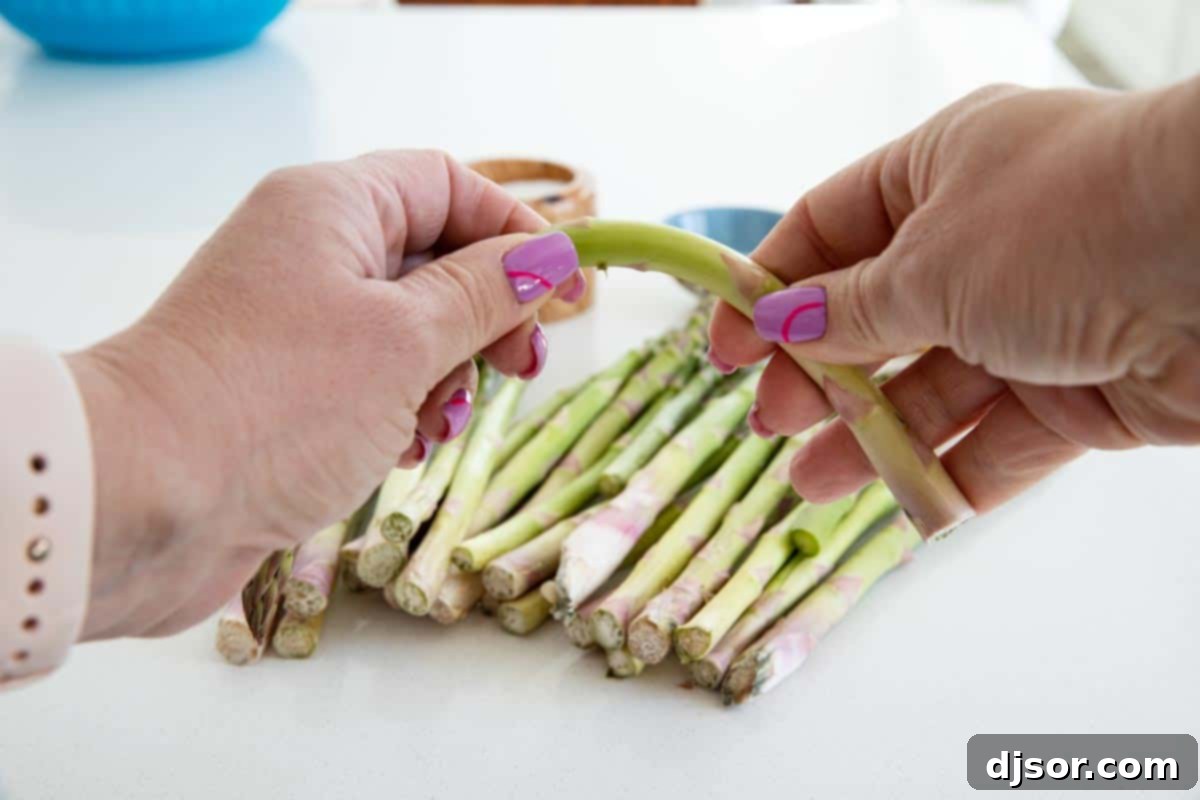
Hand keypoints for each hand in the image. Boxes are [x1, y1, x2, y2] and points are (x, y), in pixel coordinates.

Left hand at [66, 150, 582, 638]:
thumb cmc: (278, 400)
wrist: (145, 500)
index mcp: (333, 207)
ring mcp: (294, 321)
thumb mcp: (405, 338)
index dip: (516, 232)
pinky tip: (407, 447)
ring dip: (448, 371)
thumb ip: (486, 292)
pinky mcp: (286, 386)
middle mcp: (310, 251)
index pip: (448, 185)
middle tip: (522, 367)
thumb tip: (550, 254)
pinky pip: (373, 377)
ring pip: (409, 326)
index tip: (566, 291)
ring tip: (441, 420)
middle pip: (434, 258)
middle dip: (488, 314)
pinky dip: (405, 407)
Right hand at [710, 79, 1199, 514]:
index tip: (723, 348)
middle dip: (819, 373)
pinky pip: (1002, 439)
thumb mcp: (929, 262)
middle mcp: (988, 241)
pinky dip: (954, 472)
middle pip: (877, 316)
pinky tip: (904, 505)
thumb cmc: (1070, 222)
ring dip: (873, 436)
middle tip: (770, 423)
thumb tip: (778, 323)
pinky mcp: (1086, 390)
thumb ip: (848, 306)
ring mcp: (1038, 318)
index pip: (831, 228)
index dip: (770, 288)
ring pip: (935, 388)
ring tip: (810, 486)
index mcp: (943, 173)